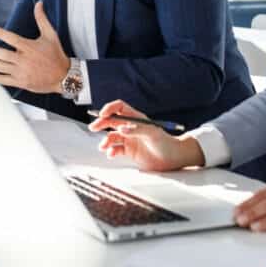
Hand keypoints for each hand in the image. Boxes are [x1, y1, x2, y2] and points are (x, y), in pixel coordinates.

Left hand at [0, 2, 68, 93]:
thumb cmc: (56, 55)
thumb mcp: (51, 35)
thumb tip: (38, 4)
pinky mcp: (21, 82)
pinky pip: (3, 80)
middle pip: (1, 54)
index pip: (11, 38)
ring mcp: (21, 72)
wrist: (64, 76)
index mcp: (29, 47)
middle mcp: (23, 60)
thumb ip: (42, 19)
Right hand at [88, 100, 204, 172]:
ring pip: (112, 136)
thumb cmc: (166, 142)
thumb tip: (121, 129)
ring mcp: (129, 139)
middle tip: (93, 127)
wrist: (172, 159)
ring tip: (104, 146)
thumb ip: (136, 130)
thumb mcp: (152, 133)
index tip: (102, 114)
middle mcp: (131, 127)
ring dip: (106, 140)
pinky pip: (116, 149)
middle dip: (101, 123)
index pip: (119, 108)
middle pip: (111, 121)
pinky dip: (111, 151)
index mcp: (136, 118)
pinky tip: (112, 154)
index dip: (110, 108)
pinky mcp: (129, 151)